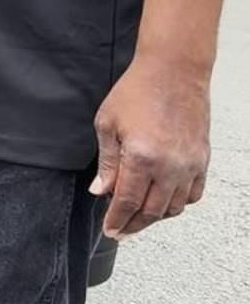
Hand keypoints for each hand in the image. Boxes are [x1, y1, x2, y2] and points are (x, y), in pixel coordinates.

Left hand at [91, 53, 209, 238]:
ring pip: (174, 207)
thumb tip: (100, 191)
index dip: (117, 220)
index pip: (127, 202)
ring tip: (138, 218)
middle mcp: (169, 166)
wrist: (173, 72)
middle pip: (152, 211)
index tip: (110, 230)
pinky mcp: (202, 160)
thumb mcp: (107, 124)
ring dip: (155, 217)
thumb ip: (106, 163)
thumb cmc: (136, 92)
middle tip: (121, 231)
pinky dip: (177, 204)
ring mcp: (189, 164)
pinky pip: (193, 194)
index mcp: (141, 158)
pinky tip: (163, 202)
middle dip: (133, 224)